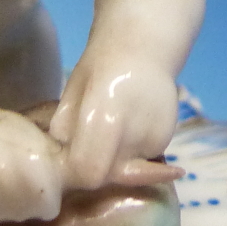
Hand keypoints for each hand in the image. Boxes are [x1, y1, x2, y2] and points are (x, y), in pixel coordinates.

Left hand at [50, 57, 178, 190]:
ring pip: (124, 171)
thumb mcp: (71, 95)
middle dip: (92, 170)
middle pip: (106, 177)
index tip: (68, 159)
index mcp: (103, 112)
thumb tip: (61, 165)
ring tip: (108, 133)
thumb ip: (64, 132)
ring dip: (112, 163)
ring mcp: (153, 137)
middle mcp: (133, 130)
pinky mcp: (165, 140)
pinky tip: (126, 129)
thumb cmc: (99, 69)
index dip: (73, 173)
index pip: (87, 170)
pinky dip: (130, 154)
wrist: (144, 48)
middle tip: (84, 150)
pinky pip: (139, 161)